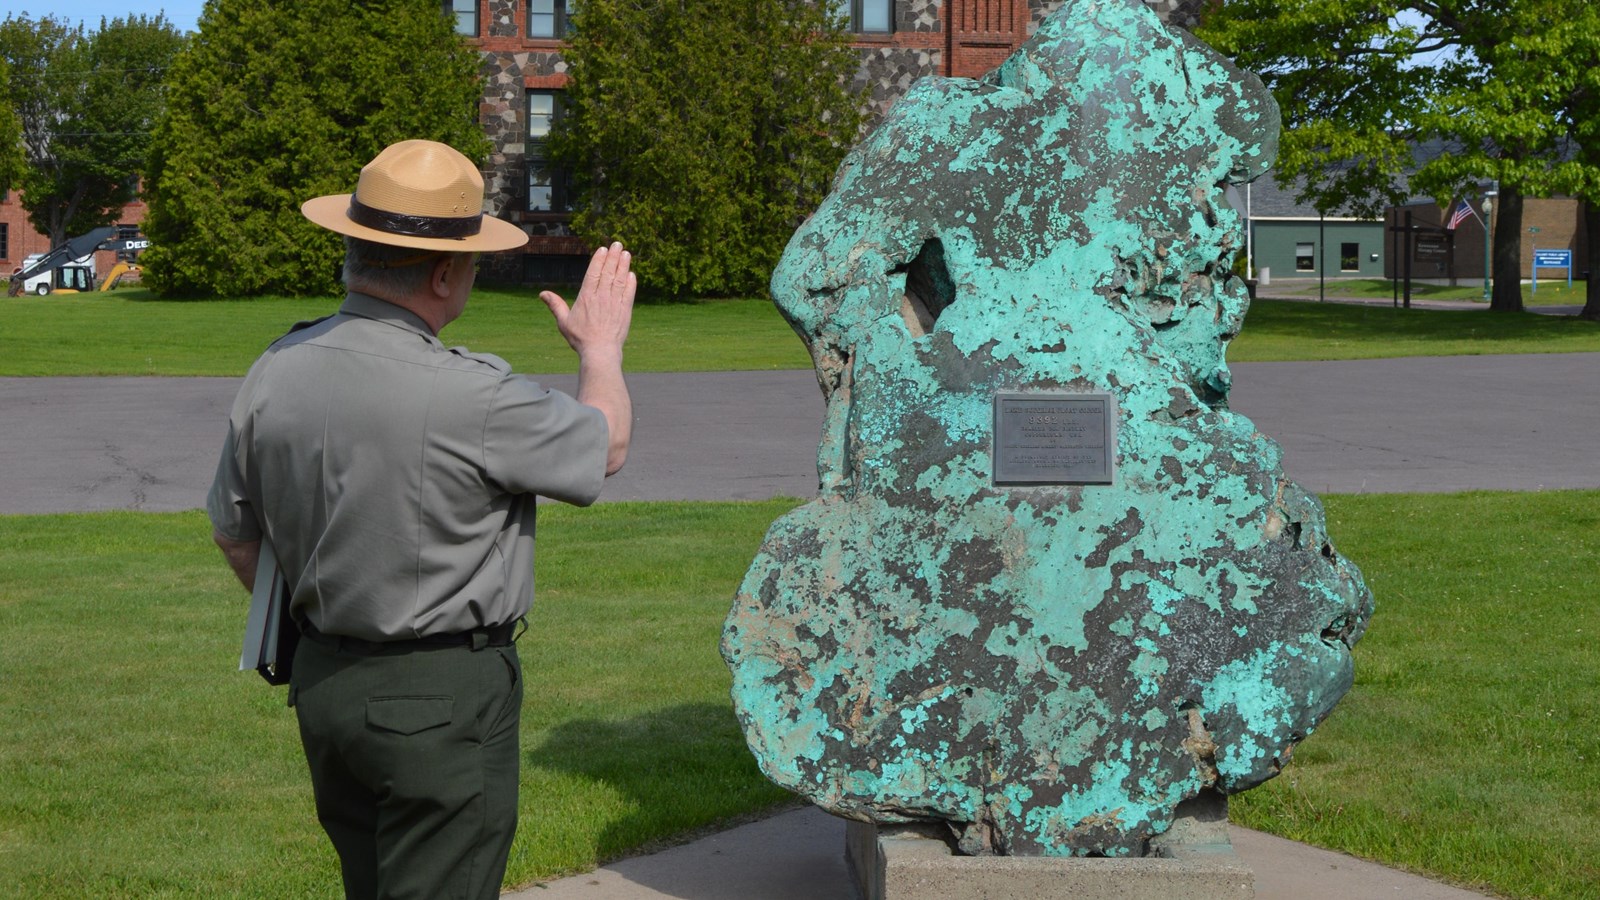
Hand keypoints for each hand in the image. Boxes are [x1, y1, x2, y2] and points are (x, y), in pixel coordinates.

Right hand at [539, 242, 635, 360]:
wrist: (600, 352)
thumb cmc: (580, 338)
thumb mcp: (563, 322)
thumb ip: (555, 305)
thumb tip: (542, 293)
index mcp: (586, 297)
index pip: (593, 273)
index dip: (599, 260)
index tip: (603, 249)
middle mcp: (602, 297)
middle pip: (608, 272)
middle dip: (613, 257)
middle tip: (617, 244)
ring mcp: (615, 303)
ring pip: (620, 279)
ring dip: (623, 265)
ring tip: (626, 253)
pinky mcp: (625, 311)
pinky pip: (629, 293)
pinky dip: (631, 282)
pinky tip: (631, 274)